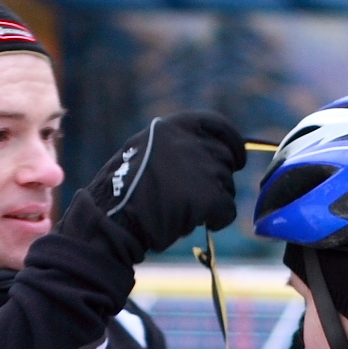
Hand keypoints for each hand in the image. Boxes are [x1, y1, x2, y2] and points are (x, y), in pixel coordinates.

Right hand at [85, 111, 245, 255]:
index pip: (217, 124)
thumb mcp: (144, 153)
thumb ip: (173, 148)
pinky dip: (219, 219)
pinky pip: (227, 209)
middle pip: (224, 158)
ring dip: (216, 200)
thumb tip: (205, 156)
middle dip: (219, 178)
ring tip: (192, 213)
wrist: (110, 219)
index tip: (237, 158)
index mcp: (171, 126)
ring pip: (226, 185)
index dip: (232, 142)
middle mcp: (188, 141)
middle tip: (202, 198)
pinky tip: (205, 224)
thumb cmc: (121, 193)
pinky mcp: (206, 196)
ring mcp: (199, 167)